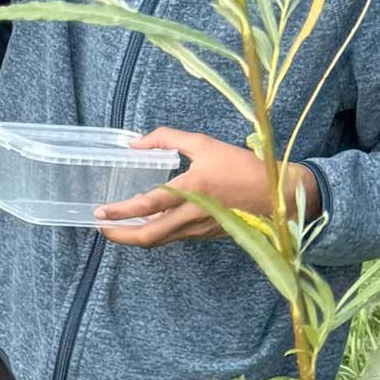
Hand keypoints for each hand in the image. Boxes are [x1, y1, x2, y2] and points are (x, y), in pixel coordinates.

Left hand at [95, 130, 315, 245]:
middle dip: (120, 235)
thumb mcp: (205, 144)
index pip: (149, 205)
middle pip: (148, 236)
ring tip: (116, 227)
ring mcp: (198, 229)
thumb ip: (168, 139)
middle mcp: (192, 214)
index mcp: (192, 189)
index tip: (99, 212)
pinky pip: (173, 237)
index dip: (121, 211)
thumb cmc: (243, 166)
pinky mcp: (205, 234)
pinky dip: (154, 233)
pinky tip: (146, 223)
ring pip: (159, 241)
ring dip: (134, 237)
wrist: (279, 196)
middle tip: (100, 227)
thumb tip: (135, 143)